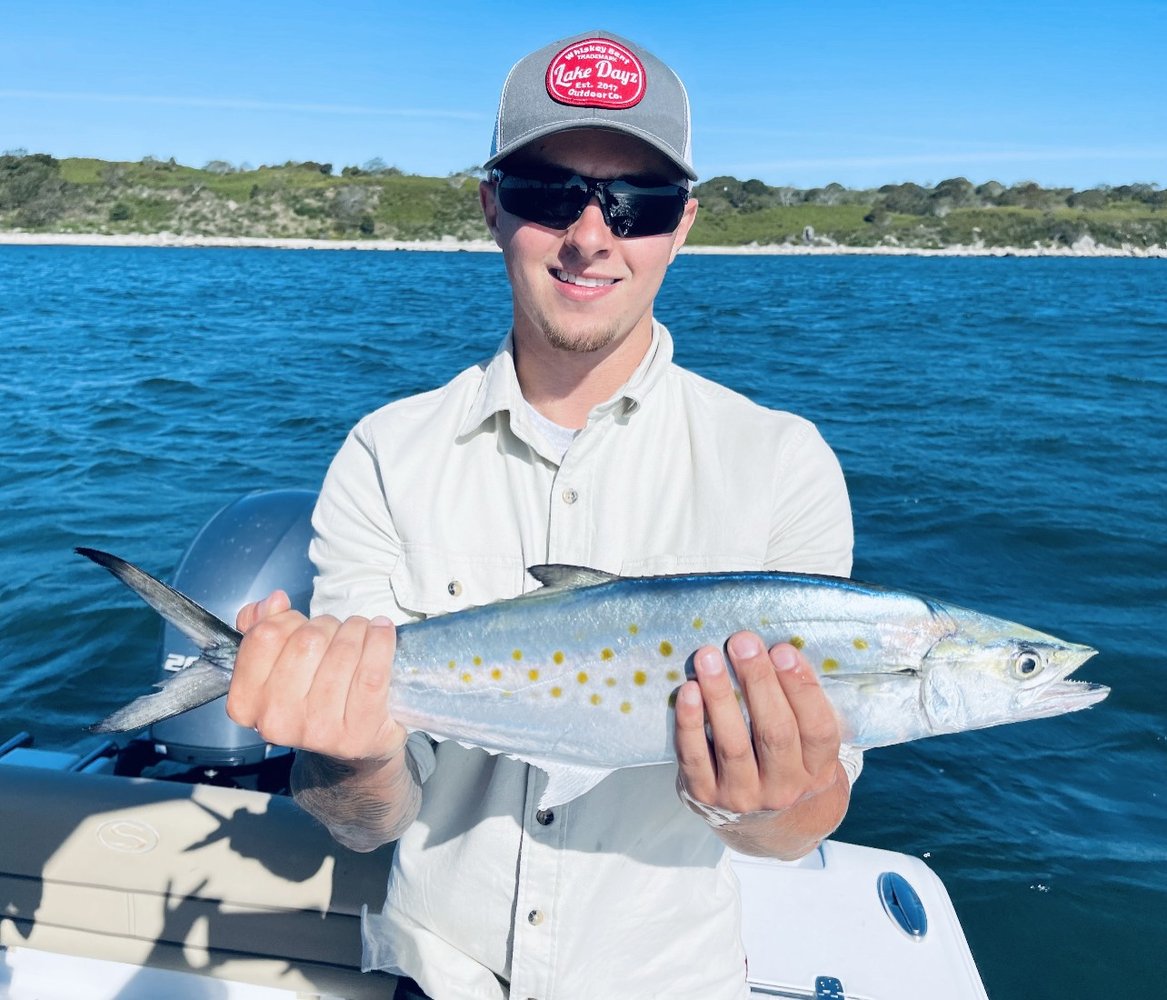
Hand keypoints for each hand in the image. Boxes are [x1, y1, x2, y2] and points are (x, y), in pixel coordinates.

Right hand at [226, 591, 406, 763]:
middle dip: (328, 625)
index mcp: (246, 703)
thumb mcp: (278, 668)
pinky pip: (372, 671)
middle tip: (338, 633)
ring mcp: (318, 729)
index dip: (289, 620)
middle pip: (307, 640)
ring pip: (342, 651)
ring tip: (362, 634)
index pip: (265, 636)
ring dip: (357, 630)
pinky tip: (382, 633)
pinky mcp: (358, 729)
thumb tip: (273, 601)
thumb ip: (262, 629)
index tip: (303, 625)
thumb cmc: (314, 697)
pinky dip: (381, 642)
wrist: (354, 747)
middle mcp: (276, 720)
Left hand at [673, 633, 848, 857]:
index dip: (801, 689)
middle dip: (758, 682)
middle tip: (743, 642)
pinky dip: (689, 722)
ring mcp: (742, 796)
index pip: (817, 729)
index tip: (783, 650)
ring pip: (733, 743)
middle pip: (774, 732)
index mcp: (817, 770)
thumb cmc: (787, 764)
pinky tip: (688, 690)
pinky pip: (695, 756)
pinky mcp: (704, 795)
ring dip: (720, 695)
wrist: (764, 826)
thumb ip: (802, 708)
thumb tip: (779, 651)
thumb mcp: (811, 748)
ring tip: (709, 657)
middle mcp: (784, 788)